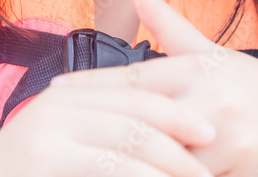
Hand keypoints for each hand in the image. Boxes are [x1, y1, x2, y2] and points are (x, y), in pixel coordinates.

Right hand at [0, 71, 216, 176]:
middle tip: (214, 154)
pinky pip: (110, 166)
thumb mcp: (61, 148)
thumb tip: (151, 146)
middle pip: (138, 109)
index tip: (210, 132)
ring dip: (170, 164)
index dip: (174, 108)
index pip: (133, 90)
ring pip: (130, 138)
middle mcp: (60, 101)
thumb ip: (99, 138)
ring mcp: (49, 126)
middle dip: (181, 133)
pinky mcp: (43, 153)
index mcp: (69, 95)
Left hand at [50, 0, 257, 176]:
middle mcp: (213, 100)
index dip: (92, 86)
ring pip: (165, 157)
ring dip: (125, 164)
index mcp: (204, 69)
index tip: (54, 93)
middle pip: (142, 119)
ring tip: (80, 166)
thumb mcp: (219, 55)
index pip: (137, 77)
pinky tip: (130, 176)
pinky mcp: (244, 171)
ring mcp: (230, 139)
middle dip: (96, 128)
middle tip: (51, 131)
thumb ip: (172, 28)